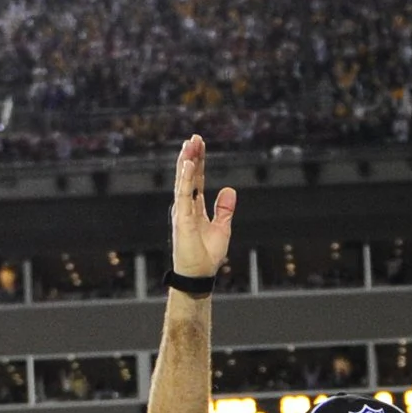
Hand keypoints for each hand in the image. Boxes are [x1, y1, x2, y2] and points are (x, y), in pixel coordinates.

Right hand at [169, 135, 235, 283]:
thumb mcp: (222, 228)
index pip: (196, 179)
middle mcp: (185, 207)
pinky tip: (188, 163)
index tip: (199, 144)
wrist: (198, 275)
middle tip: (195, 137)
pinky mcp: (182, 219)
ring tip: (190, 144)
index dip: (198, 162)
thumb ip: (224, 208)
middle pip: (188, 176)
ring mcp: (182, 212)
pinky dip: (185, 178)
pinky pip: (184, 194)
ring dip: (186, 162)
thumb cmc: (207, 256)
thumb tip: (229, 189)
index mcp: (194, 208)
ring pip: (183, 181)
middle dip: (191, 156)